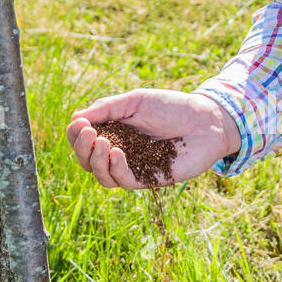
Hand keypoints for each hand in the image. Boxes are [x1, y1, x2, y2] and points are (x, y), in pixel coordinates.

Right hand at [66, 89, 240, 189]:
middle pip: (88, 161)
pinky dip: (116, 169)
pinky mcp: (150, 178)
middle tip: (89, 133)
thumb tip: (76, 118)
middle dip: (82, 148)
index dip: (76, 135)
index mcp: (113, 133)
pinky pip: (125, 181)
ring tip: (102, 142)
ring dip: (96, 161)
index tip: (80, 124)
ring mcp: (134, 168)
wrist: (206, 120)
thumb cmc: (172, 107)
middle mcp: (119, 152)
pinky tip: (117, 153)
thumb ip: (107, 108)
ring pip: (103, 176)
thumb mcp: (136, 101)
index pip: (84, 141)